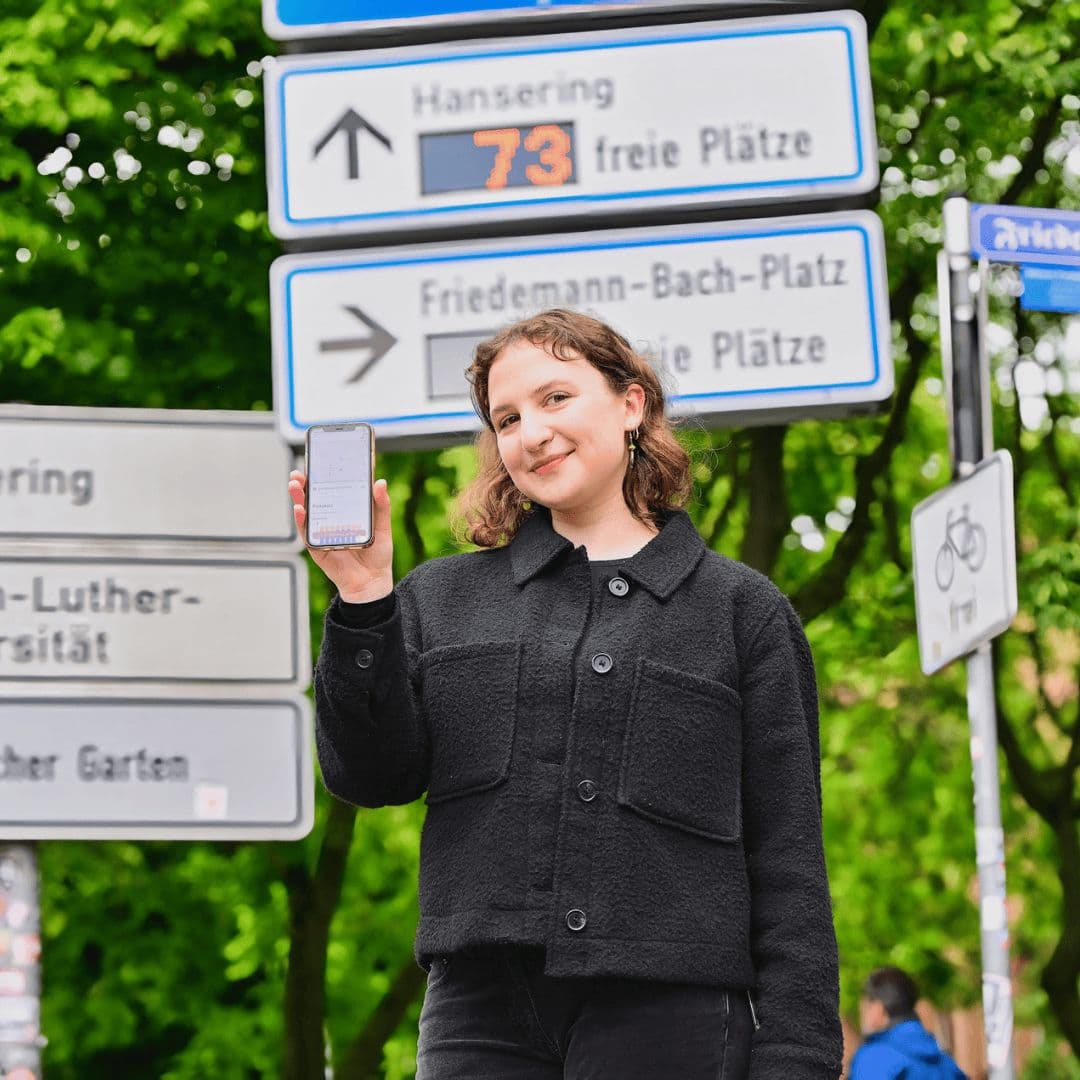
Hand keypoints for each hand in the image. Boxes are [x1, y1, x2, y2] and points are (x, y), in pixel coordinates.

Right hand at [288, 470, 393, 602]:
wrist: (372, 582)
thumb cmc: (377, 555)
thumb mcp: (382, 526)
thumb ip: (381, 505)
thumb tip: (380, 482)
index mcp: (345, 513)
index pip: (331, 491)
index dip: (322, 478)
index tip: (318, 463)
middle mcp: (331, 521)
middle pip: (314, 499)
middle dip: (304, 485)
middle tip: (300, 473)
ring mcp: (322, 534)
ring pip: (306, 513)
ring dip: (298, 498)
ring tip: (295, 485)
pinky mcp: (317, 548)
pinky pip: (307, 533)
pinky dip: (302, 521)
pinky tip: (300, 509)